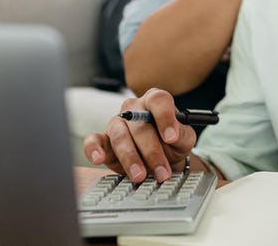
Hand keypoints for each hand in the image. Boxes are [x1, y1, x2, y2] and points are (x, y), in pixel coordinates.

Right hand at [82, 88, 196, 183]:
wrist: (160, 159)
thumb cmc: (171, 143)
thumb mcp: (184, 138)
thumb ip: (181, 134)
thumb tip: (173, 135)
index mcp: (154, 101)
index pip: (158, 100)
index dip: (165, 117)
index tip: (172, 138)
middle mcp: (133, 109)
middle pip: (140, 125)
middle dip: (152, 152)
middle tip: (162, 172)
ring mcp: (116, 122)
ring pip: (120, 136)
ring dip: (131, 159)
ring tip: (140, 176)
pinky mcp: (104, 139)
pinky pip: (94, 141)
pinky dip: (94, 149)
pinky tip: (98, 158)